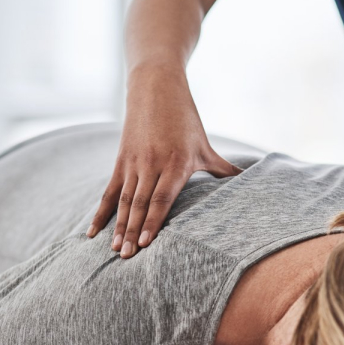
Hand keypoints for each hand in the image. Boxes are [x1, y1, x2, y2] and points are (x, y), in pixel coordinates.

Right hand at [87, 65, 240, 257]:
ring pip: (124, 200)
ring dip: (117, 226)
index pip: (163, 198)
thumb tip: (251, 183)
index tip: (145, 243)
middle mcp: (153, 164)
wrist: (156, 88)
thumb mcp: (205, 145)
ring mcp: (134, 163)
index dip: (153, 221)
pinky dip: (100, 213)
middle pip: (140, 204)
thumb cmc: (185, 119)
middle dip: (132, 231)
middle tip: (126, 257)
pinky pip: (109, 192)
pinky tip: (92, 232)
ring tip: (113, 249)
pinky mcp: (121, 161)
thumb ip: (224, 170)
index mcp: (176, 162)